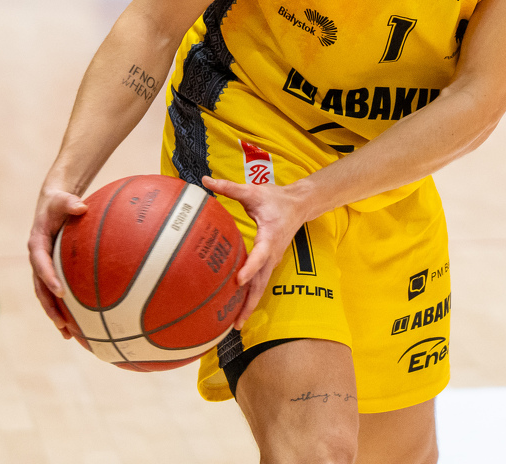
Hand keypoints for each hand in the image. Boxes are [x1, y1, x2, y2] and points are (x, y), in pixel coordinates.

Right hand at [28, 187, 88, 339]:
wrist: (52, 205)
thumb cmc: (59, 202)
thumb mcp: (63, 199)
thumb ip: (71, 202)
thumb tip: (82, 207)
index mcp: (36, 244)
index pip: (40, 264)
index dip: (49, 278)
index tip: (61, 292)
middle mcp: (37, 259)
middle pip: (40, 288)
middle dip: (50, 306)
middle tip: (62, 323)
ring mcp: (43, 267)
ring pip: (45, 295)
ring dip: (54, 313)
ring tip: (67, 333)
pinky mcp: (51, 271)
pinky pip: (55, 290)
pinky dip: (62, 306)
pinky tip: (77, 322)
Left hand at [203, 175, 310, 328]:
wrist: (301, 204)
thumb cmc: (276, 198)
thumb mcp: (253, 191)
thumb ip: (229, 188)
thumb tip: (204, 181)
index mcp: (270, 236)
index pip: (261, 255)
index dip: (250, 268)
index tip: (239, 280)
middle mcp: (273, 253)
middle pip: (262, 282)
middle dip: (250, 302)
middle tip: (236, 322)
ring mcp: (273, 260)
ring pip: (262, 286)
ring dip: (250, 305)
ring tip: (236, 325)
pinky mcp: (270, 263)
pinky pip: (261, 282)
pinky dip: (251, 297)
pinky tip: (238, 308)